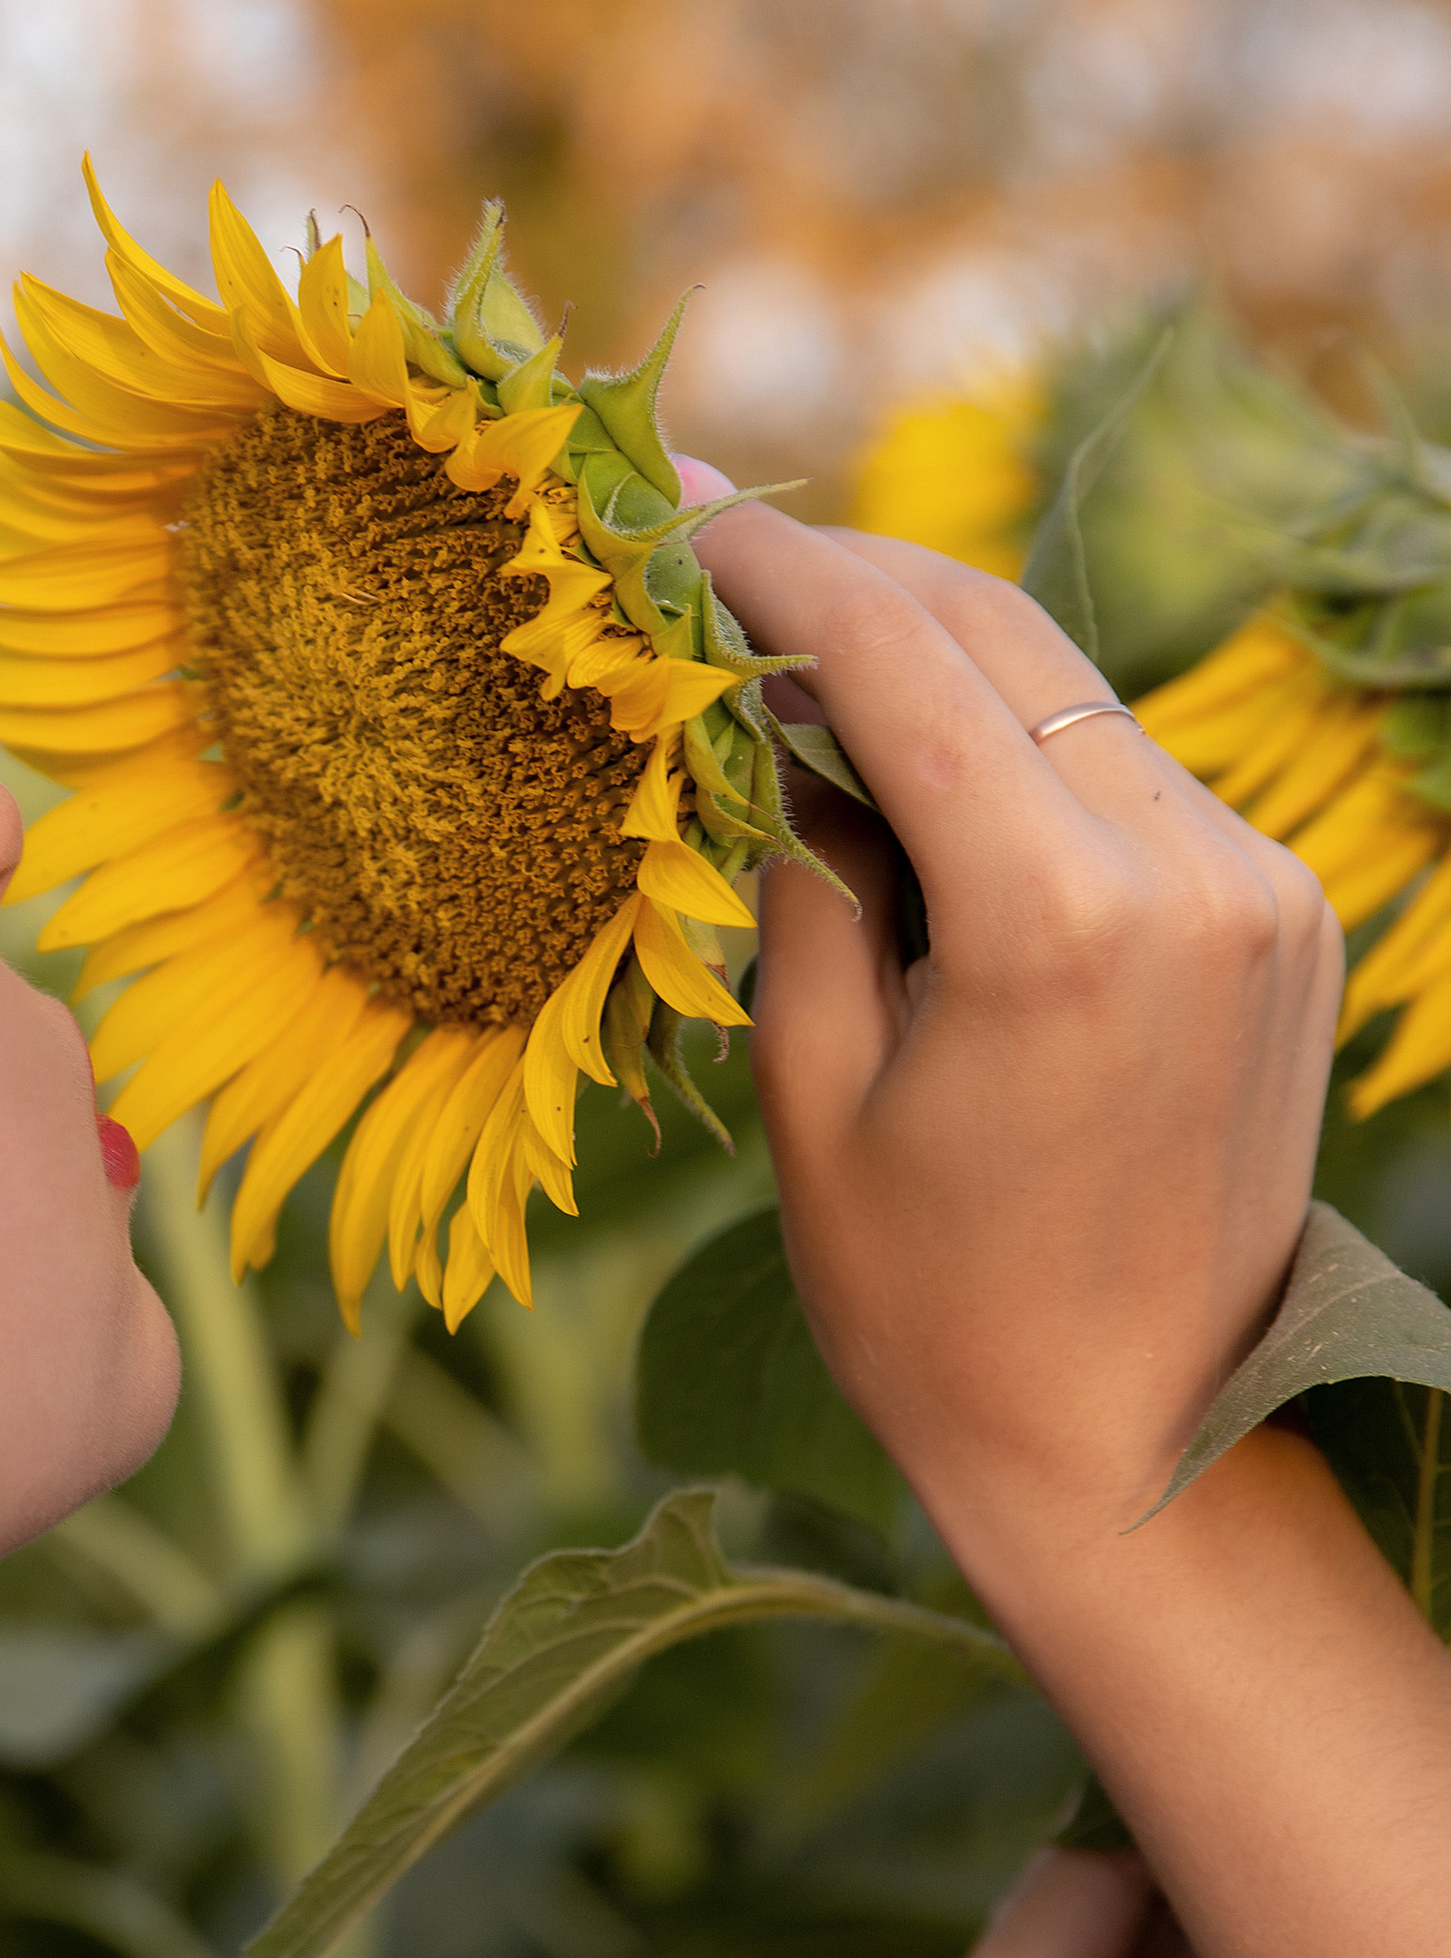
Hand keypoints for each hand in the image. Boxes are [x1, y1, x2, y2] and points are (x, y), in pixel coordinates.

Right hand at [684, 476, 1340, 1581]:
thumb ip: (797, 880)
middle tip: (718, 543)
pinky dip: (1015, 742)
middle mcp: (1190, 872)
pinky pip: (1125, 774)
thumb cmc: (931, 1311)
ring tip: (797, 650)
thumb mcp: (814, 1095)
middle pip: (999, 636)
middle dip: (850, 574)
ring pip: (1067, 690)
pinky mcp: (1283, 915)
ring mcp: (1259, 886)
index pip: (903, 659)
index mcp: (1061, 922)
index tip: (675, 507)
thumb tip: (774, 724)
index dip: (777, 565)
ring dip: (933, 651)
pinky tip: (917, 763)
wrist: (1135, 1450)